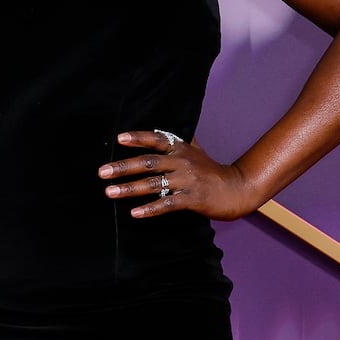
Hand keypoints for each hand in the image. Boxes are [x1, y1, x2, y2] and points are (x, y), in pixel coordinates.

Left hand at [98, 129, 255, 220]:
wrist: (237, 189)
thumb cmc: (211, 170)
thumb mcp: (196, 150)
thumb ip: (179, 140)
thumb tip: (161, 126)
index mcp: (182, 149)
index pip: (157, 139)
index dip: (138, 138)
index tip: (119, 138)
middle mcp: (182, 162)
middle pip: (148, 162)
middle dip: (123, 167)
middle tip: (102, 172)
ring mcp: (187, 180)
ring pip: (153, 183)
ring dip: (129, 188)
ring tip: (110, 192)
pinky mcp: (192, 199)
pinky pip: (167, 204)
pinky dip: (150, 209)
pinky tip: (134, 213)